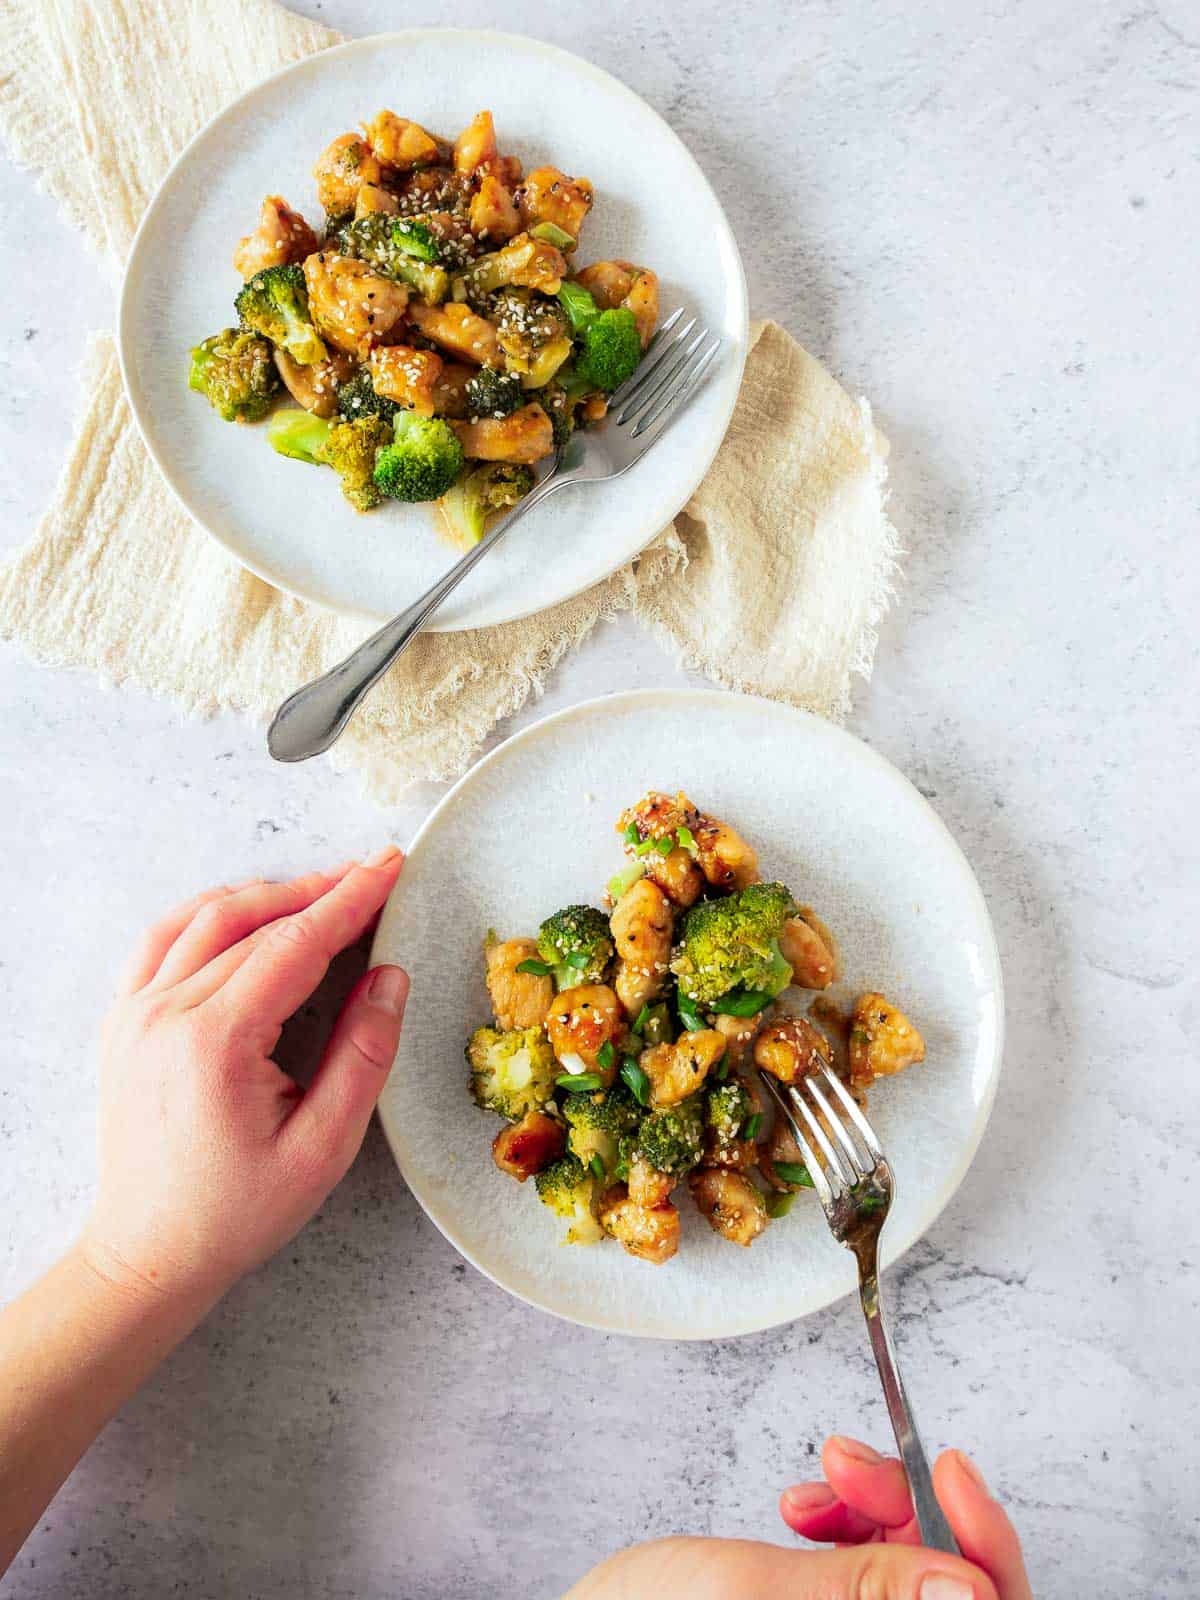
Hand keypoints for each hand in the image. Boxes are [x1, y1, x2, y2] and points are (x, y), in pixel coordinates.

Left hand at [80, 847, 407, 1316]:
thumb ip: (362, 1057)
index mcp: (215, 1043)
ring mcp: (135, 1015)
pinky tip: (242, 911)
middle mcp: (165, 1015)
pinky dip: (208, 914)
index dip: (349, 900)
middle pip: (253, 923)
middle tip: (369, 875)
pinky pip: (161, 941)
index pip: (295, 945)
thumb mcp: (321, 1149)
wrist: (146, 1253)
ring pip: (205, 921)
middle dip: (318, 892)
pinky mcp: (122, 1023)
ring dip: (266, 896)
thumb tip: (390, 979)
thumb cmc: (234, 1214)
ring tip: (319, 890)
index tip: (388, 867)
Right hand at [566, 1435, 1028, 1599]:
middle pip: (952, 1589)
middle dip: (910, 1510)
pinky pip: (875, 1580)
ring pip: (911, 1577)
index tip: (947, 1465)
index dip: (983, 1542)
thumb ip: (865, 1590)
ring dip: (873, 1514)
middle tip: (848, 1461)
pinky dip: (849, 1531)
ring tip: (813, 1486)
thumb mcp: (753, 1594)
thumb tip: (971, 1587)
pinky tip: (807, 1509)